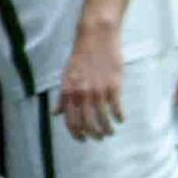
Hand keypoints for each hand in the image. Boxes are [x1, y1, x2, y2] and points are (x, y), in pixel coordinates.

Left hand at [57, 23, 125, 140]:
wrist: (96, 37)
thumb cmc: (80, 56)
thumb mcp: (66, 76)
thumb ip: (62, 97)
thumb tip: (55, 113)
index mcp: (68, 92)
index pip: (71, 121)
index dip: (76, 134)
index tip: (83, 140)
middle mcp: (82, 94)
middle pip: (88, 124)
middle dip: (94, 135)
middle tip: (100, 138)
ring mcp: (98, 91)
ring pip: (103, 119)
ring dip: (107, 129)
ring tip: (110, 132)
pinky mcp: (114, 85)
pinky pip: (116, 108)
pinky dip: (119, 117)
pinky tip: (121, 120)